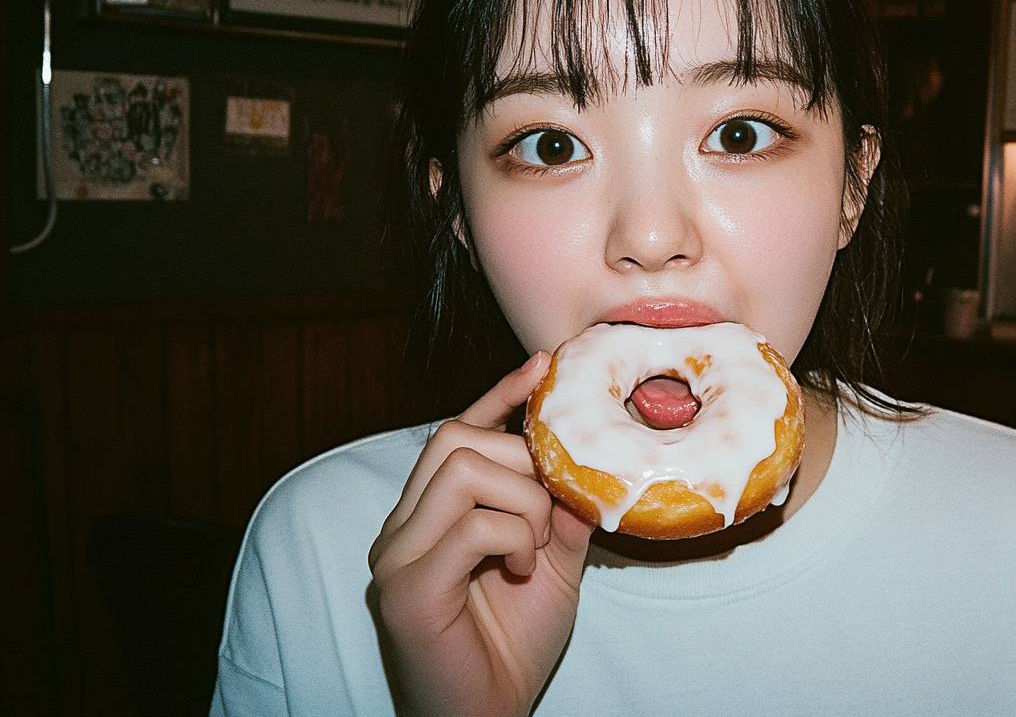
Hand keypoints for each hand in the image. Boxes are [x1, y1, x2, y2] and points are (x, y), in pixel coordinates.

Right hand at [368, 352, 593, 716]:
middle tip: (550, 515)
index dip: (499, 395)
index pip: (457, 432)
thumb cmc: (513, 644)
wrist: (489, 716)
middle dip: (521, 461)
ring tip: (535, 548)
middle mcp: (401, 527)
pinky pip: (469, 525)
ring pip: (463, 469)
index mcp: (429, 515)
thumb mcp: (552, 563)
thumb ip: (561, 510)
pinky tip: (521, 572)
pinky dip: (513, 537)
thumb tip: (587, 460)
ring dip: (522, 501)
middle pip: (456, 438)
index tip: (545, 367)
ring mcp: (396, 554)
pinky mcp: (405, 588)